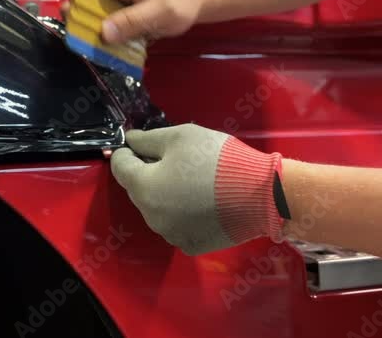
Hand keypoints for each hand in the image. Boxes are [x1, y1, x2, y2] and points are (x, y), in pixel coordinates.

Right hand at [76, 0, 204, 43]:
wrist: (196, 2)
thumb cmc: (182, 0)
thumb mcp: (163, 10)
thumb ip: (134, 20)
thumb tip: (105, 32)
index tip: (76, 20)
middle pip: (84, 2)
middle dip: (81, 21)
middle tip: (83, 40)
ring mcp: (117, 4)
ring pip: (94, 17)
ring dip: (93, 33)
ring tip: (96, 49)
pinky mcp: (122, 17)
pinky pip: (107, 27)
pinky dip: (107, 39)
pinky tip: (111, 51)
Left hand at [110, 125, 284, 254]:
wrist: (262, 194)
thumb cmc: (217, 160)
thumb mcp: (180, 136)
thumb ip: (147, 139)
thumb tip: (129, 141)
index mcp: (144, 188)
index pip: (119, 167)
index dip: (128, 151)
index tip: (141, 144)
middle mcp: (151, 217)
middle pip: (138, 189)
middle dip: (149, 173)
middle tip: (176, 159)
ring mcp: (171, 234)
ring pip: (157, 208)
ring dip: (165, 194)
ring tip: (192, 179)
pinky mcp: (191, 245)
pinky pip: (177, 224)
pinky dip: (183, 213)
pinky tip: (203, 201)